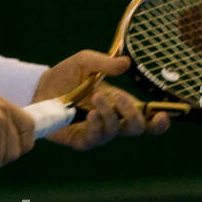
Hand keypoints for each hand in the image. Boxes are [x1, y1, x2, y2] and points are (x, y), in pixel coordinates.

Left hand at [33, 51, 171, 150]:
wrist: (38, 87)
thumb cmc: (64, 75)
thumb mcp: (85, 62)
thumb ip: (105, 63)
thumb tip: (127, 63)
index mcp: (119, 103)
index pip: (146, 117)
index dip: (159, 121)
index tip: (164, 115)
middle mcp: (112, 120)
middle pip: (137, 128)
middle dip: (133, 115)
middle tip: (118, 97)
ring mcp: (97, 131)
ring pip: (116, 132)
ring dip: (110, 115)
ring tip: (95, 98)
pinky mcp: (80, 139)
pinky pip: (95, 139)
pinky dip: (97, 126)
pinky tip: (91, 113)